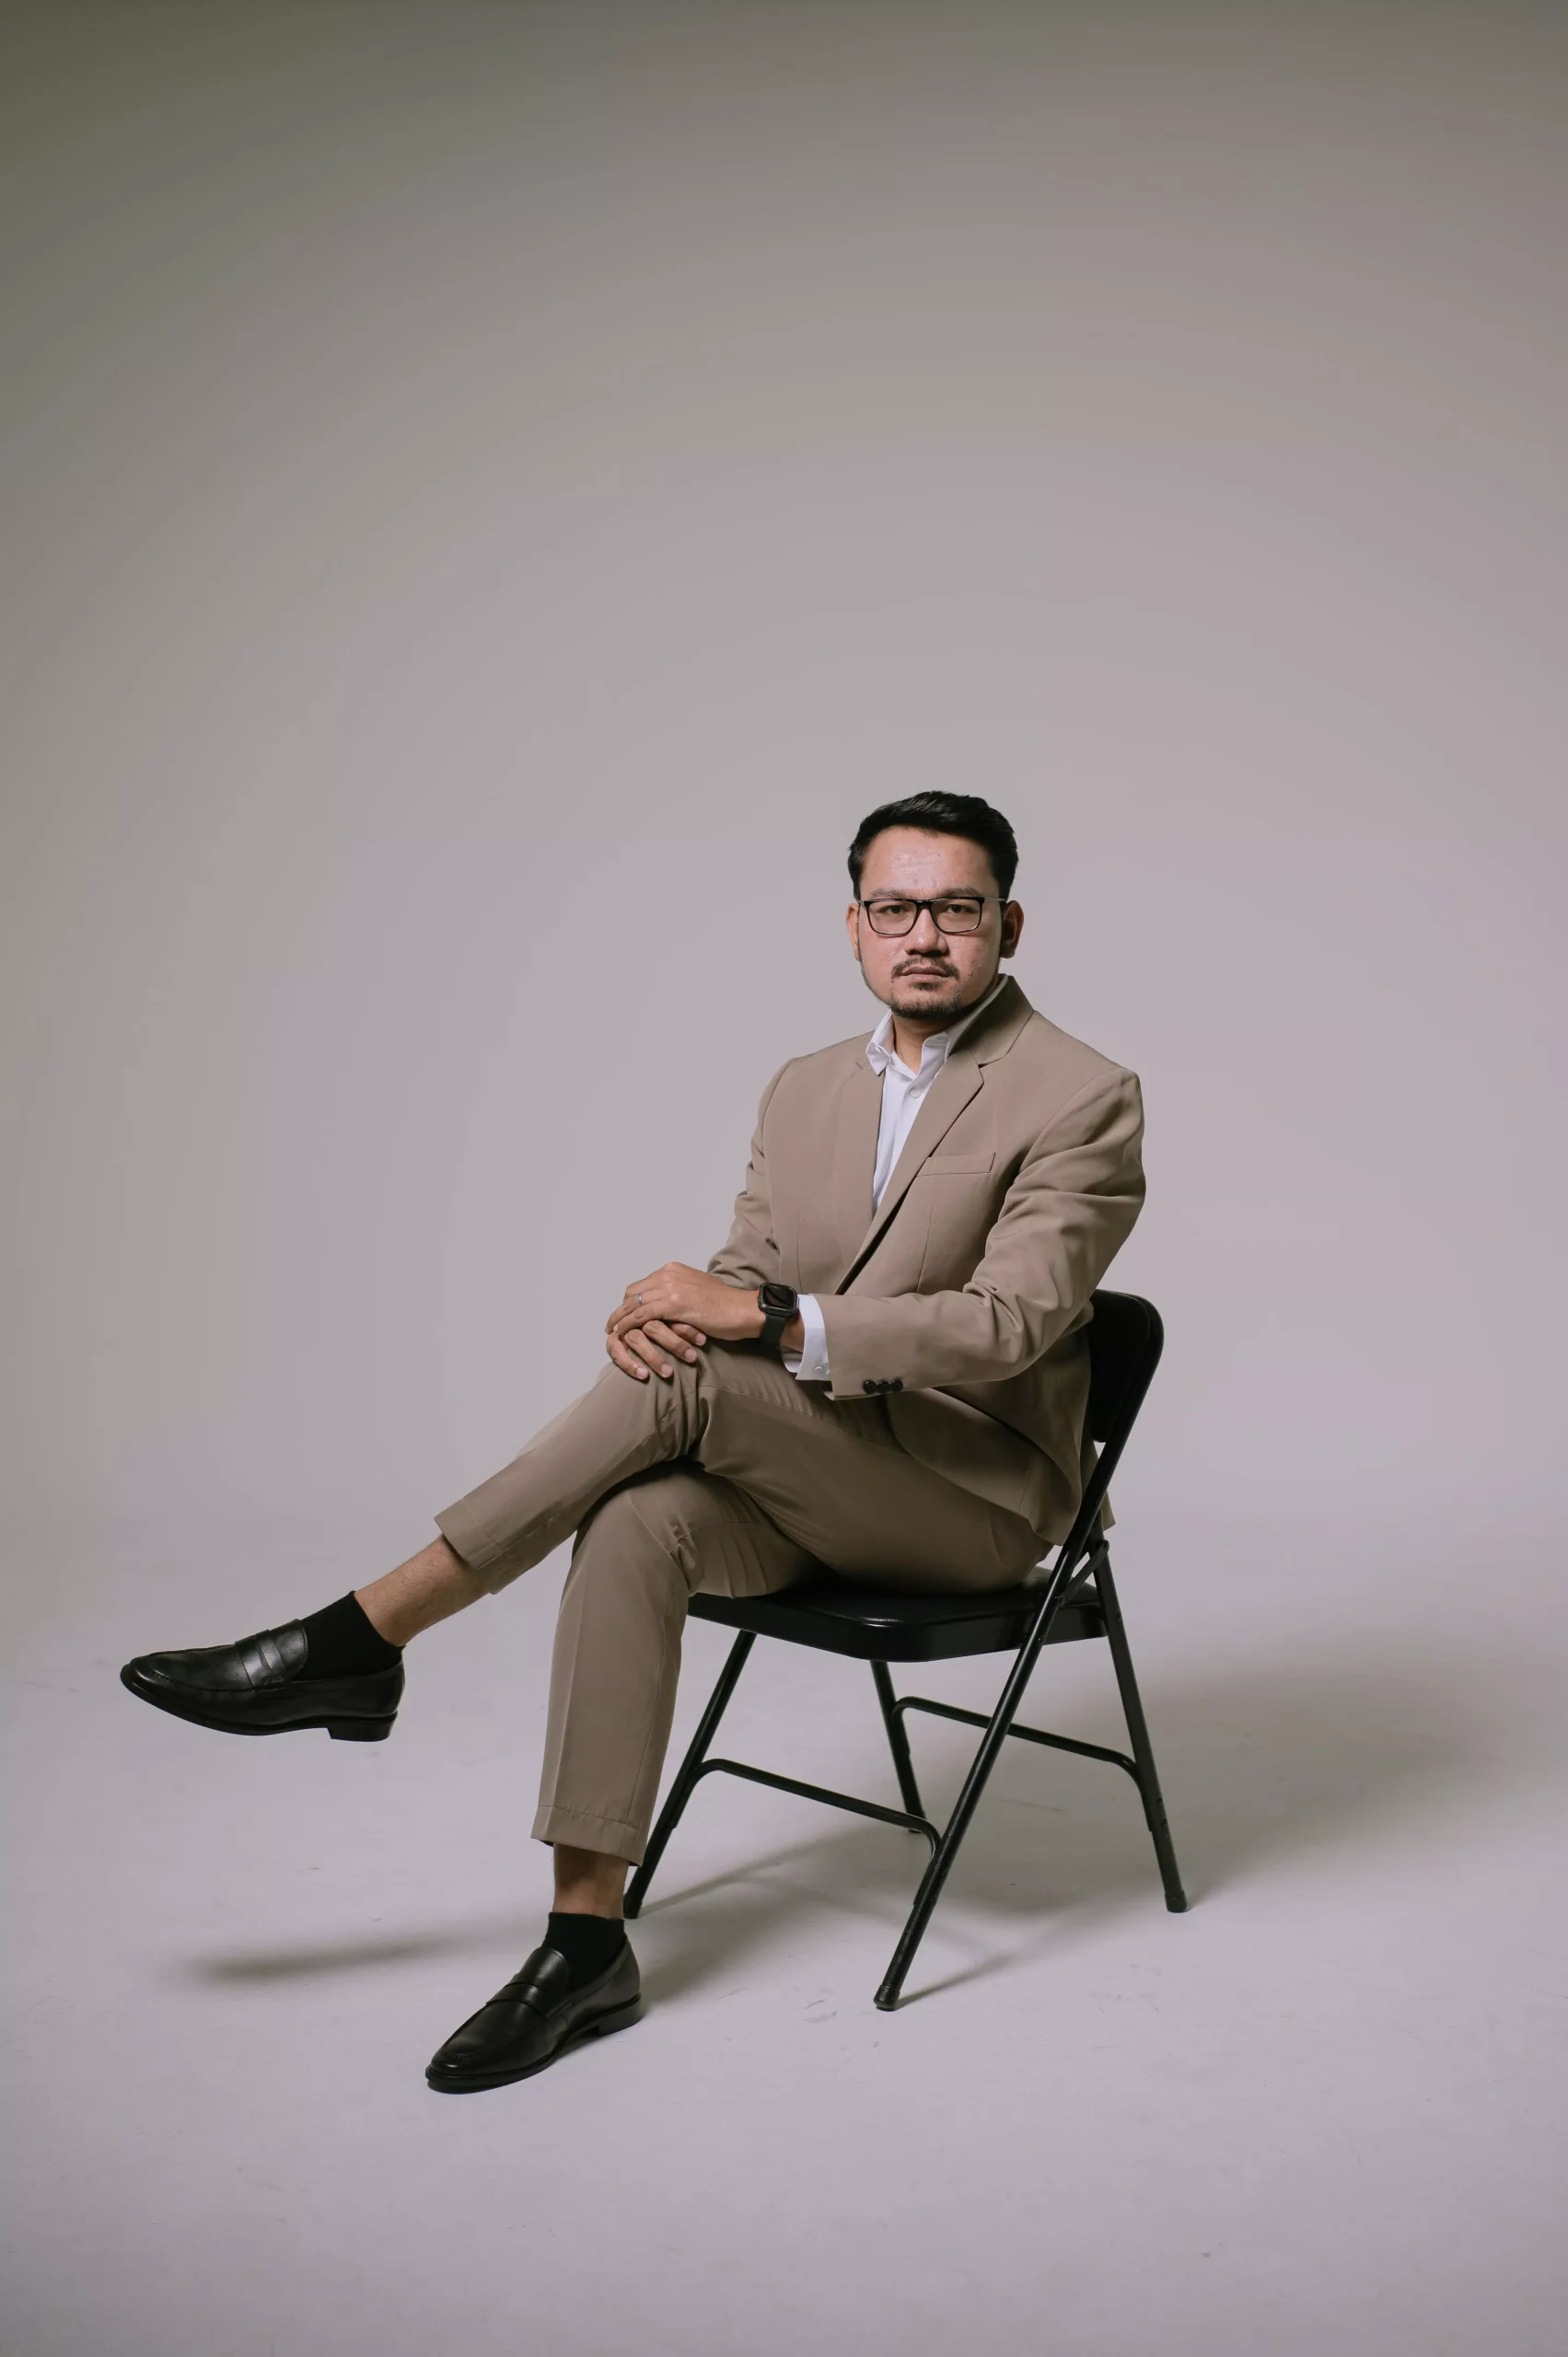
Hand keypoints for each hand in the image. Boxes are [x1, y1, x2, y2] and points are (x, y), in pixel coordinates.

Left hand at [605, 1262, 763, 1381]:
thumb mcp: (697, 1292)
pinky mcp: (673, 1304)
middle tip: (612, 1324)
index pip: (642, 1284)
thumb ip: (679, 1294)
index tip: (624, 1314)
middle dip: (620, 1309)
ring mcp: (670, 1288)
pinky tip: (620, 1333)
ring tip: (611, 1331)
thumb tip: (667, 1307)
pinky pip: (641, 1315)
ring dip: (619, 1318)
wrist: (741, 1309)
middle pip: (633, 1292)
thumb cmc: (725, 1306)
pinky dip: (628, 1324)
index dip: (630, 1301)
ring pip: (633, 1304)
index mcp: (674, 1269)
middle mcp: (669, 1274)